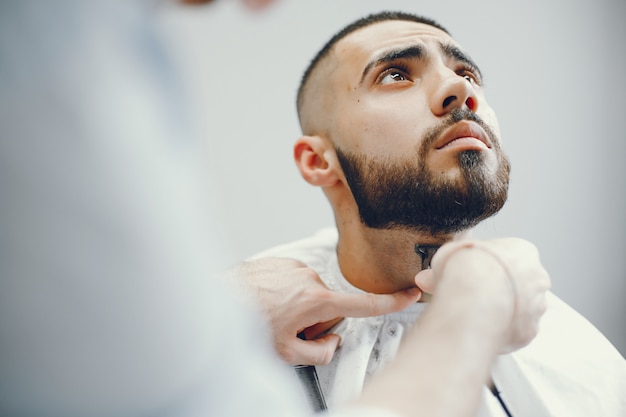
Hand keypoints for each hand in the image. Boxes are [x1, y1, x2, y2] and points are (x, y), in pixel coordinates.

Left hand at [226, 257, 420, 365]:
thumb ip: (320, 353)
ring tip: (272, 315)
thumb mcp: (287, 353)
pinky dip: (285, 294)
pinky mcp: (281, 261)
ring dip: (297, 307)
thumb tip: (331, 343)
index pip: (364, 303)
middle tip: (289, 330)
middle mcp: (309, 278)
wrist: (216, 299)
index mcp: (317, 300)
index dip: (392, 301)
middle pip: (328, 305)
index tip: (411, 293)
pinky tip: (266, 303)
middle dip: (314, 320)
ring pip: (309, 293)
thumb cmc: (246, 325)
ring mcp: (294, 267)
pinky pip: (293, 281)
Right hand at [415, 238, 550, 353]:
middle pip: (518, 284)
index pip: (509, 257)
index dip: (486, 266)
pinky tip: (480, 328)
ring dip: (500, 311)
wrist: (473, 300)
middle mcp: (537, 278)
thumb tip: (430, 277)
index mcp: (522, 251)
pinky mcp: (528, 332)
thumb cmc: (465, 271)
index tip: (470, 274)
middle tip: (469, 296)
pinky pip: (514, 331)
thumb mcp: (448, 254)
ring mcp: (536, 307)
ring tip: (473, 315)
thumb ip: (446, 265)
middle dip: (496, 290)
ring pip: (519, 309)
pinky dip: (499, 331)